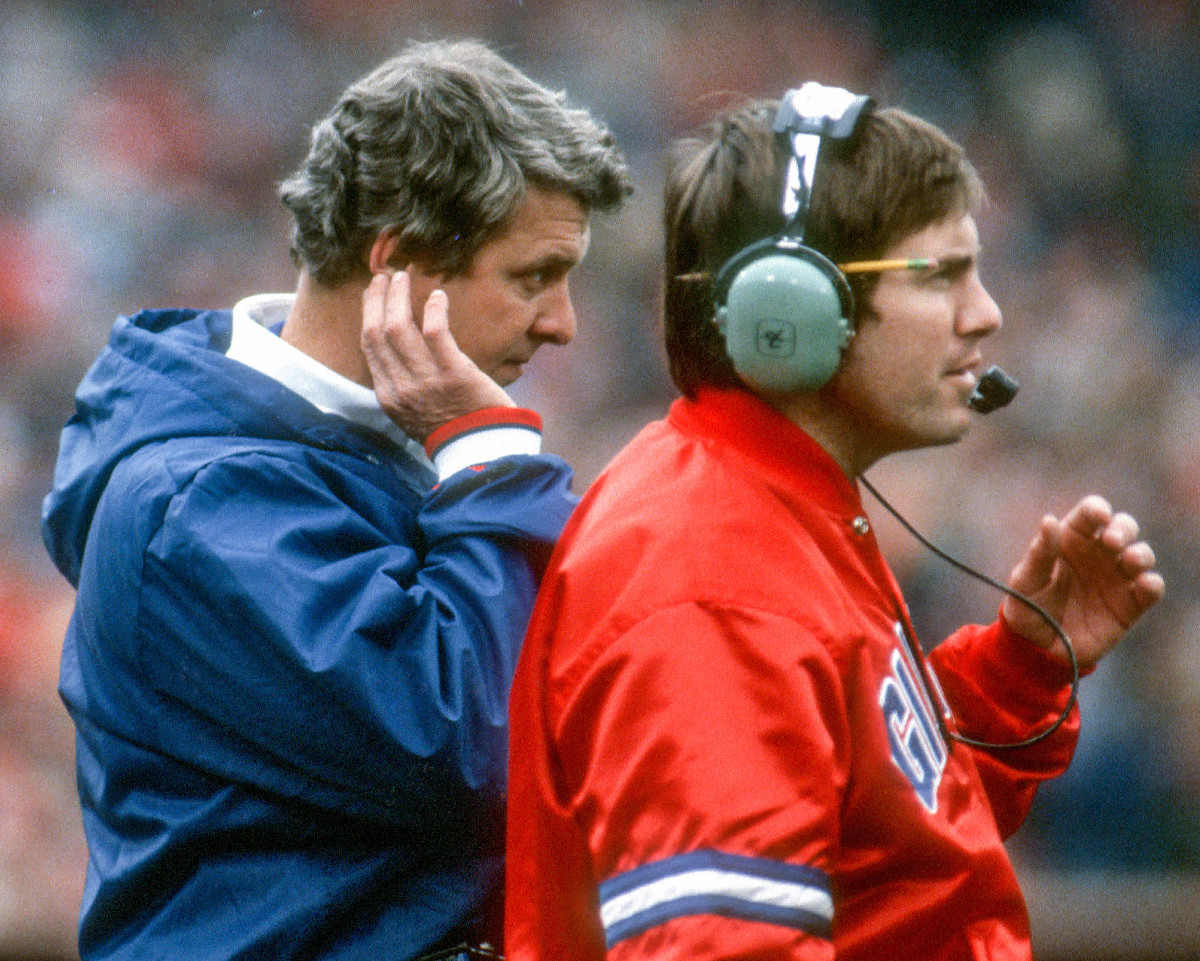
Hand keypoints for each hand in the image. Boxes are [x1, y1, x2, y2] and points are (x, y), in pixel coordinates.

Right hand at [361, 270, 513, 440]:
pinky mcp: (455, 374)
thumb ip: (404, 388)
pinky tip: (438, 296)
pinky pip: (436, 332)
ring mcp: (427, 381)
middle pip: (378, 332)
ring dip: (399, 297)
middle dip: (378, 299)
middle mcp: (402, 388)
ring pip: (399, 328)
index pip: (370, 347)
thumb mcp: (417, 415)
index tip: (374, 295)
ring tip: (404, 277)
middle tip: (385, 277)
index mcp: (390, 398)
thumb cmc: (456, 430)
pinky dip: (435, 309)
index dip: (369, 315)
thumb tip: (400, 357)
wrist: (485, 452)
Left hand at [1000, 495, 1164, 669]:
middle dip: (1123, 528)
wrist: (1038, 649)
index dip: (1098, 510)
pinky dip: (1152, 584)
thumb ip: (1039, 553)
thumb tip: (1049, 520)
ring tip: (1130, 561)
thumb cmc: (1027, 607)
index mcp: (1071, 540)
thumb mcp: (1025, 581)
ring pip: (1141, 554)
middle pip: (1123, 527)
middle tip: (1112, 541)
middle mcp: (1099, 554)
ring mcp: (1116, 578)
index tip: (1098, 516)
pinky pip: (1151, 589)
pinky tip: (1144, 584)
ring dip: (1141, 554)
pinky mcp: (1130, 604)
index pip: (1091, 513)